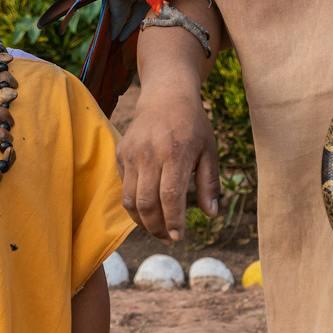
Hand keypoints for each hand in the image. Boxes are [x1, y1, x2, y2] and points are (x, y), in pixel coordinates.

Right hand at [117, 86, 219, 241]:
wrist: (166, 95)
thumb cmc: (193, 125)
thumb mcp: (209, 150)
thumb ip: (209, 183)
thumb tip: (211, 214)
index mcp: (176, 153)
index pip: (170, 196)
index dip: (173, 221)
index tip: (178, 236)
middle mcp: (150, 154)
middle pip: (146, 203)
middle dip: (156, 227)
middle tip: (167, 237)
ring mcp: (132, 154)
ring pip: (130, 199)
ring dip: (142, 220)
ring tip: (156, 228)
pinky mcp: (121, 153)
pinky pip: (124, 187)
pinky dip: (133, 202)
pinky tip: (147, 206)